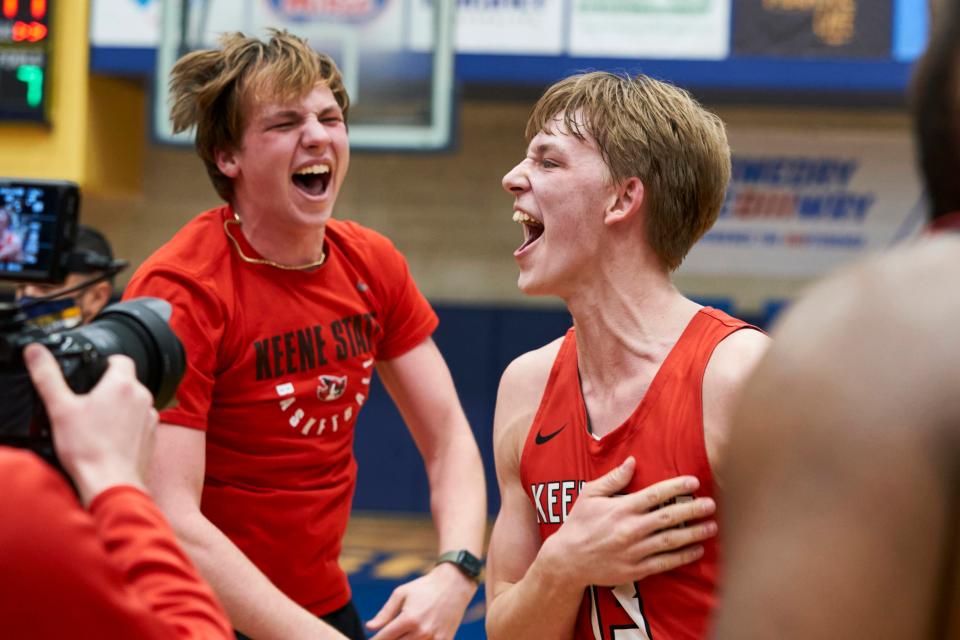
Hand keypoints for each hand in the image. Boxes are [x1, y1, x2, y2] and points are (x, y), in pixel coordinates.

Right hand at [25, 344, 157, 505]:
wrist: (111, 483)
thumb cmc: (87, 449)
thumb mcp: (60, 408)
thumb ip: (47, 376)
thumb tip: (35, 351)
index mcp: (123, 384)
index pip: (121, 359)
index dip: (105, 363)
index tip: (93, 374)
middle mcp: (143, 397)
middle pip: (127, 382)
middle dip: (108, 389)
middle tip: (87, 404)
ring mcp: (150, 418)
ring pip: (134, 403)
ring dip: (119, 408)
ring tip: (96, 425)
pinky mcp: (152, 436)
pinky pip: (139, 423)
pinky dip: (126, 427)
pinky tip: (108, 439)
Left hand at [367, 562, 477, 639]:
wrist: (454, 585)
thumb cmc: (425, 587)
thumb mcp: (401, 594)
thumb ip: (385, 613)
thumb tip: (370, 627)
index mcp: (409, 619)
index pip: (385, 638)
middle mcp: (422, 632)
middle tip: (386, 636)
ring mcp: (435, 639)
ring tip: (401, 634)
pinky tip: (413, 636)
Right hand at [541, 456, 716, 587]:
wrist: (568, 560)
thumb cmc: (578, 524)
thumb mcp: (589, 495)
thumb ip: (612, 479)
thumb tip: (632, 461)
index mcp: (621, 508)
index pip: (655, 494)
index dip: (677, 487)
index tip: (694, 482)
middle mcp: (631, 529)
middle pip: (669, 517)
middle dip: (693, 510)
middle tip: (711, 505)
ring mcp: (635, 551)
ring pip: (671, 541)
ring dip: (694, 533)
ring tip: (711, 527)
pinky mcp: (636, 570)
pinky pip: (665, 562)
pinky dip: (683, 556)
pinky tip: (697, 550)